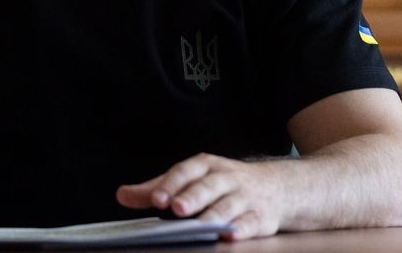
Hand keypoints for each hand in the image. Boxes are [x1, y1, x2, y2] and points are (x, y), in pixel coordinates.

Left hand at [116, 153, 283, 240]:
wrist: (279, 187)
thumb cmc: (224, 184)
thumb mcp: (192, 179)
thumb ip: (158, 188)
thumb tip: (122, 195)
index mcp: (206, 166)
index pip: (185, 171)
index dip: (171, 184)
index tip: (156, 199)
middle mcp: (226, 178)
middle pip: (207, 186)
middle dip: (192, 197)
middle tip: (177, 208)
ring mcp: (245, 197)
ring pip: (228, 206)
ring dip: (214, 215)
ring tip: (201, 226)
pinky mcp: (261, 216)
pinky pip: (252, 222)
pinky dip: (242, 228)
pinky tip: (231, 234)